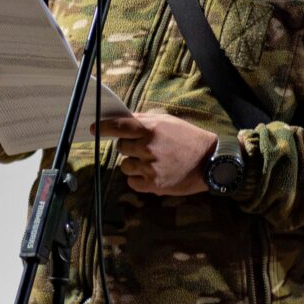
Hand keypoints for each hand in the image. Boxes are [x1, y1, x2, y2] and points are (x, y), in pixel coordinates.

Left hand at [88, 110, 217, 195]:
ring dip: (133, 164)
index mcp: (152, 129)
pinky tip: (152, 173)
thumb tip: (122, 119)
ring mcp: (151, 168)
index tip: (93, 128)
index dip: (104, 127)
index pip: (119, 126)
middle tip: (144, 148)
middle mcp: (149, 148)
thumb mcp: (168, 121)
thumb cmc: (188, 138)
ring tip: (151, 162)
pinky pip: (132, 182)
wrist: (210, 162)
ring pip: (125, 166)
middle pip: (121, 147)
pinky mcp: (154, 184)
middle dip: (128, 147)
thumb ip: (144, 120)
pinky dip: (138, 179)